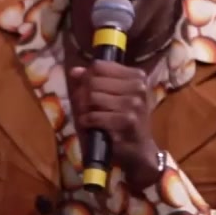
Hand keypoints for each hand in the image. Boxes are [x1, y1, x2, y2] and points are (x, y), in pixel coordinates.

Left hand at [69, 61, 161, 190]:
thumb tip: (75, 71)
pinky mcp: (127, 120)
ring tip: (87, 115)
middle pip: (94, 80)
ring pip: (92, 97)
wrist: (140, 149)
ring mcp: (134, 103)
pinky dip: (87, 121)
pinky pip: (94, 116)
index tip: (84, 87)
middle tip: (84, 105)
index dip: (86, 76)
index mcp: (137, 76)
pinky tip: (90, 125)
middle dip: (83, 93)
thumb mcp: (114, 96)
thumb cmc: (126, 119)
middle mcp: (138, 87)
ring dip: (84, 108)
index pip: (100, 66)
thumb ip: (95, 81)